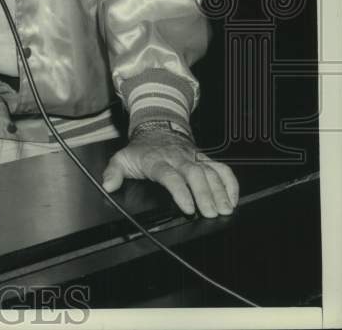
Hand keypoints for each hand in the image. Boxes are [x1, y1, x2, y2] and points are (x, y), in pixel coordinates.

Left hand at [101, 129, 238, 217]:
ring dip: (220, 191)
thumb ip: (113, 172)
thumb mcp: (122, 158)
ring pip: (210, 172)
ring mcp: (193, 158)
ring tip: (225, 209)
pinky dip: (230, 182)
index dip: (180, 191)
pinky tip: (233, 198)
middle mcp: (177, 158)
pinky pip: (221, 168)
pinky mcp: (205, 158)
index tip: (188, 207)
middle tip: (212, 213)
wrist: (157, 128)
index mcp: (156, 160)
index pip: (170, 175)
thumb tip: (108, 186)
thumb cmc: (141, 149)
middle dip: (205, 194)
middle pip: (194, 174)